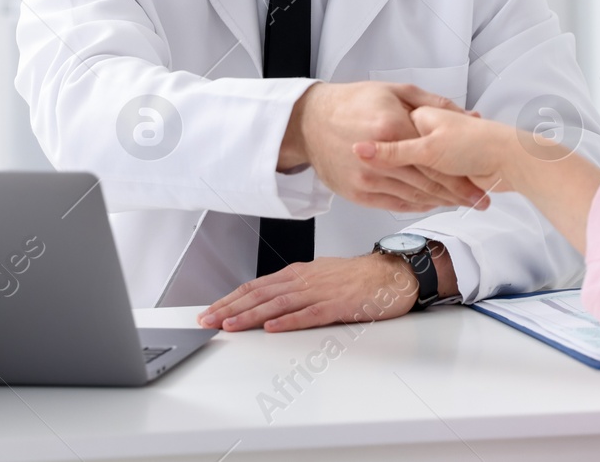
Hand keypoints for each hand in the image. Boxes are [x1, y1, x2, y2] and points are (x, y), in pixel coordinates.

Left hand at [198, 253, 435, 331]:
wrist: (392, 273)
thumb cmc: (358, 278)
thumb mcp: (319, 279)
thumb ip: (294, 291)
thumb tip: (267, 305)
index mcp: (297, 274)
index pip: (255, 286)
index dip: (230, 299)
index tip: (210, 311)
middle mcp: (304, 279)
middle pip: (259, 294)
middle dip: (230, 308)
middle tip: (207, 320)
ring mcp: (320, 291)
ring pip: (278, 303)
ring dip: (251, 315)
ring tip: (230, 325)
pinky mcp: (338, 305)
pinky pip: (309, 314)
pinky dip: (288, 321)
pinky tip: (272, 328)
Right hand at [280, 82, 489, 212]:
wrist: (310, 122)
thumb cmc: (353, 102)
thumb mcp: (395, 91)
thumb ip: (433, 103)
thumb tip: (467, 114)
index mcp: (391, 128)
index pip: (435, 161)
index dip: (461, 178)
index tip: (480, 187)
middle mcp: (380, 158)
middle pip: (427, 183)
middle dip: (457, 195)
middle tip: (478, 201)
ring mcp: (367, 179)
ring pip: (413, 197)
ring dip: (439, 202)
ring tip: (460, 204)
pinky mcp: (357, 192)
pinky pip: (394, 204)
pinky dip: (416, 205)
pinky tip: (430, 203)